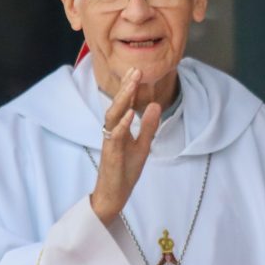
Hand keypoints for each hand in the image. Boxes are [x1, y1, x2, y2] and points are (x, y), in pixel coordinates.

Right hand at [90, 68, 161, 225]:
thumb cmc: (125, 170)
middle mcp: (112, 132)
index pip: (123, 104)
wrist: (114, 194)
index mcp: (119, 128)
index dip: (129, 87)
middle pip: (117, 105)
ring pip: (112, 116)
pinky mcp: (110, 154)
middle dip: (126, 88)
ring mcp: (110, 142)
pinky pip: (114, 136)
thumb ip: (148, 127)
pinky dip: (122, 124)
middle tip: (135, 70)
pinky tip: (129, 114)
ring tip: (132, 86)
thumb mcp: (143, 146)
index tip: (136, 71)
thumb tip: (154, 105)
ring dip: (123, 100)